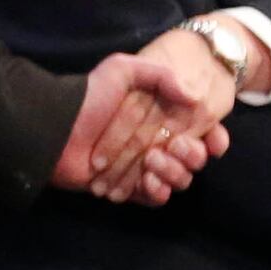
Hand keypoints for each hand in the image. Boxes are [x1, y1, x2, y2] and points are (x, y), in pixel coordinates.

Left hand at [56, 41, 228, 203]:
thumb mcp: (121, 70)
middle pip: (194, 158)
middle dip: (192, 155)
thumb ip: (160, 74)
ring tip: (151, 161)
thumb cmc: (88, 97)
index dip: (215, 138)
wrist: (55, 129)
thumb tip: (195, 97)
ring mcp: (144, 168)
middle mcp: (157, 143)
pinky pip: (157, 199)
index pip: (200, 130)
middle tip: (173, 145)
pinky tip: (147, 181)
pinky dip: (158, 192)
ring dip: (173, 172)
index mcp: (161, 117)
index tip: (215, 141)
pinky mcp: (130, 189)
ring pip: (180, 180)